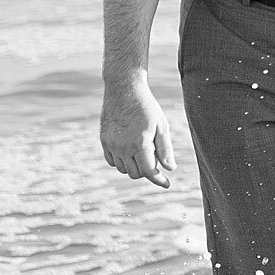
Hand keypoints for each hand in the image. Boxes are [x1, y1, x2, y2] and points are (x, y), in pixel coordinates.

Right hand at [101, 74, 175, 188]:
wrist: (123, 90)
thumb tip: (170, 168)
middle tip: (155, 157)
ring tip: (143, 150)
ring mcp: (111, 144)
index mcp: (139, 144)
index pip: (148, 171)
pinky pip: (111, 161)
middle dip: (147, 170)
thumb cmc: (147, 107)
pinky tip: (130, 150)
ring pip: (122, 169)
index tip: (167, 184)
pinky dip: (121, 161)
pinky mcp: (104, 141)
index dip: (159, 180)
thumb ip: (165, 149)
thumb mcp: (161, 126)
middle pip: (135, 173)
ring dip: (134, 166)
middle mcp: (122, 147)